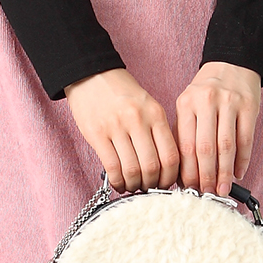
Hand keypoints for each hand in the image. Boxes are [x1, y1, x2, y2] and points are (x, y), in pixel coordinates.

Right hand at [64, 68, 178, 189]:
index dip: (170, 177)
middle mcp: (138, 120)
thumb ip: (157, 132)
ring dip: (134, 185)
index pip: (171, 155)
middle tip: (148, 188)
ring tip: (133, 186)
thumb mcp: (148, 106)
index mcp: (155, 114)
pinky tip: (118, 183)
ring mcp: (116, 127)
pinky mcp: (97, 133)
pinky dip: (117, 181)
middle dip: (151, 184)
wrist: (92, 74)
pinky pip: (112, 167)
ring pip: (132, 170)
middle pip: (152, 167)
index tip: (165, 184)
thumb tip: (164, 167)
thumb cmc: (121, 93)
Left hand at [174, 62, 262, 193]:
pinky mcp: (249, 106)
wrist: (232, 63)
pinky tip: (238, 173)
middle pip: (206, 148)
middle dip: (206, 176)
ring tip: (222, 189)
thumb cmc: (207, 90)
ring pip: (227, 146)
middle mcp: (207, 102)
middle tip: (207, 193)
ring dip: (224, 172)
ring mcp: (229, 103)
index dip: (188, 171)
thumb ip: (184, 133)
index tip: (190, 188)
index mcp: (186, 104)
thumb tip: (184, 173)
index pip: (186, 145)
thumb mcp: (188, 104)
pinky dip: (242, 160)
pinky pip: (246, 139)